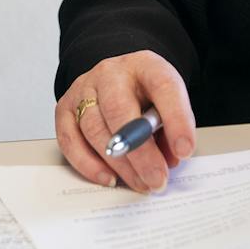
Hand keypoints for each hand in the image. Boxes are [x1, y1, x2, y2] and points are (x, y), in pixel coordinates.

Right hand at [54, 50, 195, 192]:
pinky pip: (69, 140)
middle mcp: (110, 73)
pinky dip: (88, 164)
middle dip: (141, 151)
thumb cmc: (146, 95)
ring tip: (140, 183)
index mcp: (145, 65)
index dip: (176, 119)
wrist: (119, 80)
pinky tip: (109, 178)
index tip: (184, 150)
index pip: (163, 86)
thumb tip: (169, 160)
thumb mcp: (168, 103)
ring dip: (119, 163)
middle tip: (157, 179)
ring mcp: (83, 89)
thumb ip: (171, 129)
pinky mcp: (64, 108)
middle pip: (119, 110)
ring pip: (94, 128)